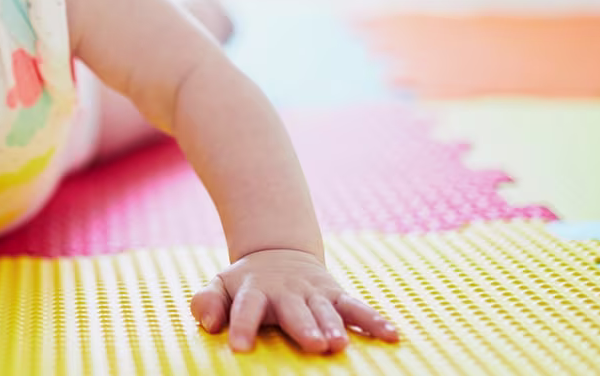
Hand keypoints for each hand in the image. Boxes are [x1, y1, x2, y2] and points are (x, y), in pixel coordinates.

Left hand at [190, 249, 398, 353]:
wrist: (279, 252)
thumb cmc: (246, 283)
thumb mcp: (220, 286)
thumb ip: (208, 302)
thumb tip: (208, 323)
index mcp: (255, 290)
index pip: (245, 307)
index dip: (241, 325)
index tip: (239, 346)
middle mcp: (287, 291)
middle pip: (294, 310)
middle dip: (304, 327)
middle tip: (312, 345)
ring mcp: (314, 292)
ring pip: (326, 309)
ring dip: (334, 325)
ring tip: (339, 345)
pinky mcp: (336, 294)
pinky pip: (357, 307)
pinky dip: (374, 320)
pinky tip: (391, 335)